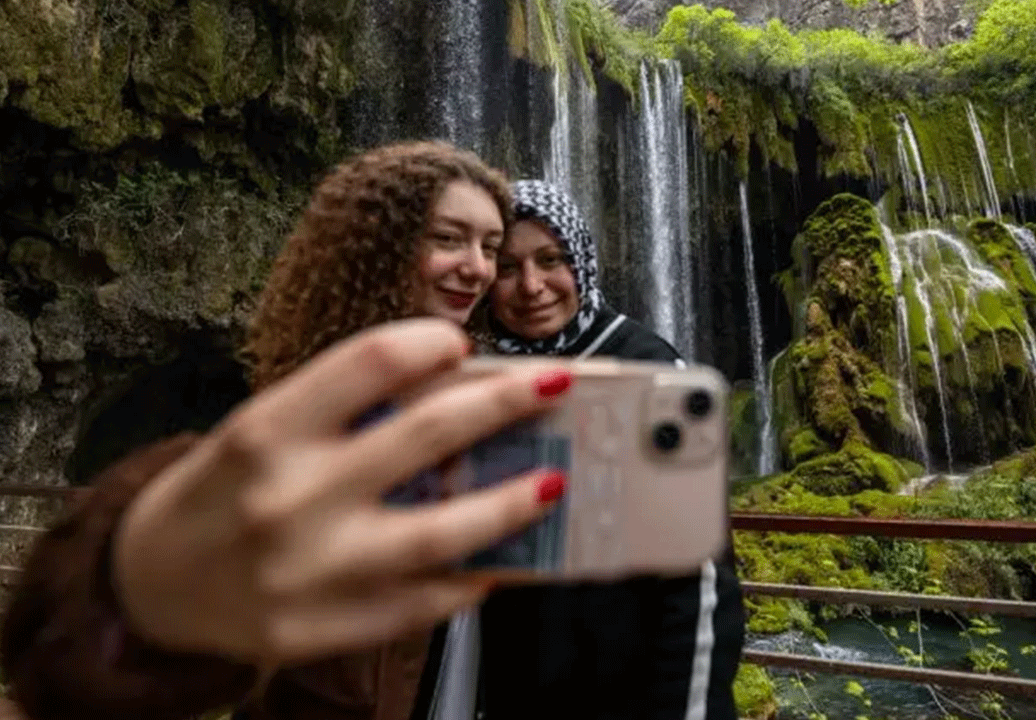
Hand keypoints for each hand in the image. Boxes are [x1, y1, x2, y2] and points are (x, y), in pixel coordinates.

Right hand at [111, 318, 571, 664]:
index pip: (369, 362)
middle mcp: (289, 498)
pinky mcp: (324, 629)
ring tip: (552, 481)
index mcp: (267, 432)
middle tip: (552, 386)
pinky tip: (498, 559)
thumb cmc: (222, 493)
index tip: (460, 342)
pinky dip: (470, 578)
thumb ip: (342, 415)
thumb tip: (454, 393)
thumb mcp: (261, 433)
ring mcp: (311, 571)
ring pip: (441, 532)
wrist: (151, 586)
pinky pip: (422, 603)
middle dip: (504, 403)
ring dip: (511, 502)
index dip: (430, 342)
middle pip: (425, 436)